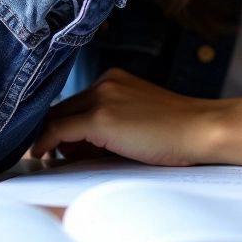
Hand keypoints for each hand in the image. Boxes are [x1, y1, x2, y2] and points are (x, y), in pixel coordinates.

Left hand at [29, 69, 221, 166]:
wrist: (200, 129)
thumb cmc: (174, 132)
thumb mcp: (135, 119)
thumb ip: (106, 126)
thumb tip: (69, 147)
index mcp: (113, 79)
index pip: (74, 103)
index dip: (61, 127)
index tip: (55, 148)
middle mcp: (105, 82)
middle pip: (61, 108)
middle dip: (53, 135)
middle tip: (51, 159)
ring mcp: (102, 97)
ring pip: (56, 118)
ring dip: (50, 141)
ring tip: (53, 161)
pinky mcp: (101, 117)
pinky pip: (58, 130)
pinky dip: (44, 143)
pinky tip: (41, 156)